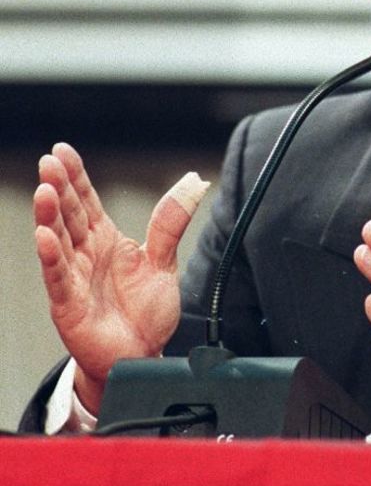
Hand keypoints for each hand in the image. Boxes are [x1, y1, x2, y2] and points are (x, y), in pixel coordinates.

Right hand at [33, 142, 208, 412]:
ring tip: (44, 190)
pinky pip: (58, 277)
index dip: (76, 177)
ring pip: (58, 241)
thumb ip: (171, 222)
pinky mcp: (69, 304)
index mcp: (106, 240)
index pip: (86, 201)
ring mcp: (74, 277)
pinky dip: (51, 257)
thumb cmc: (146, 311)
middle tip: (50, 162)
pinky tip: (44, 236)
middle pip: (69, 214)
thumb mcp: (164, 260)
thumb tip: (193, 181)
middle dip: (59, 187)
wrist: (142, 353)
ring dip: (49, 216)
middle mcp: (86, 254)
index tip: (62, 151)